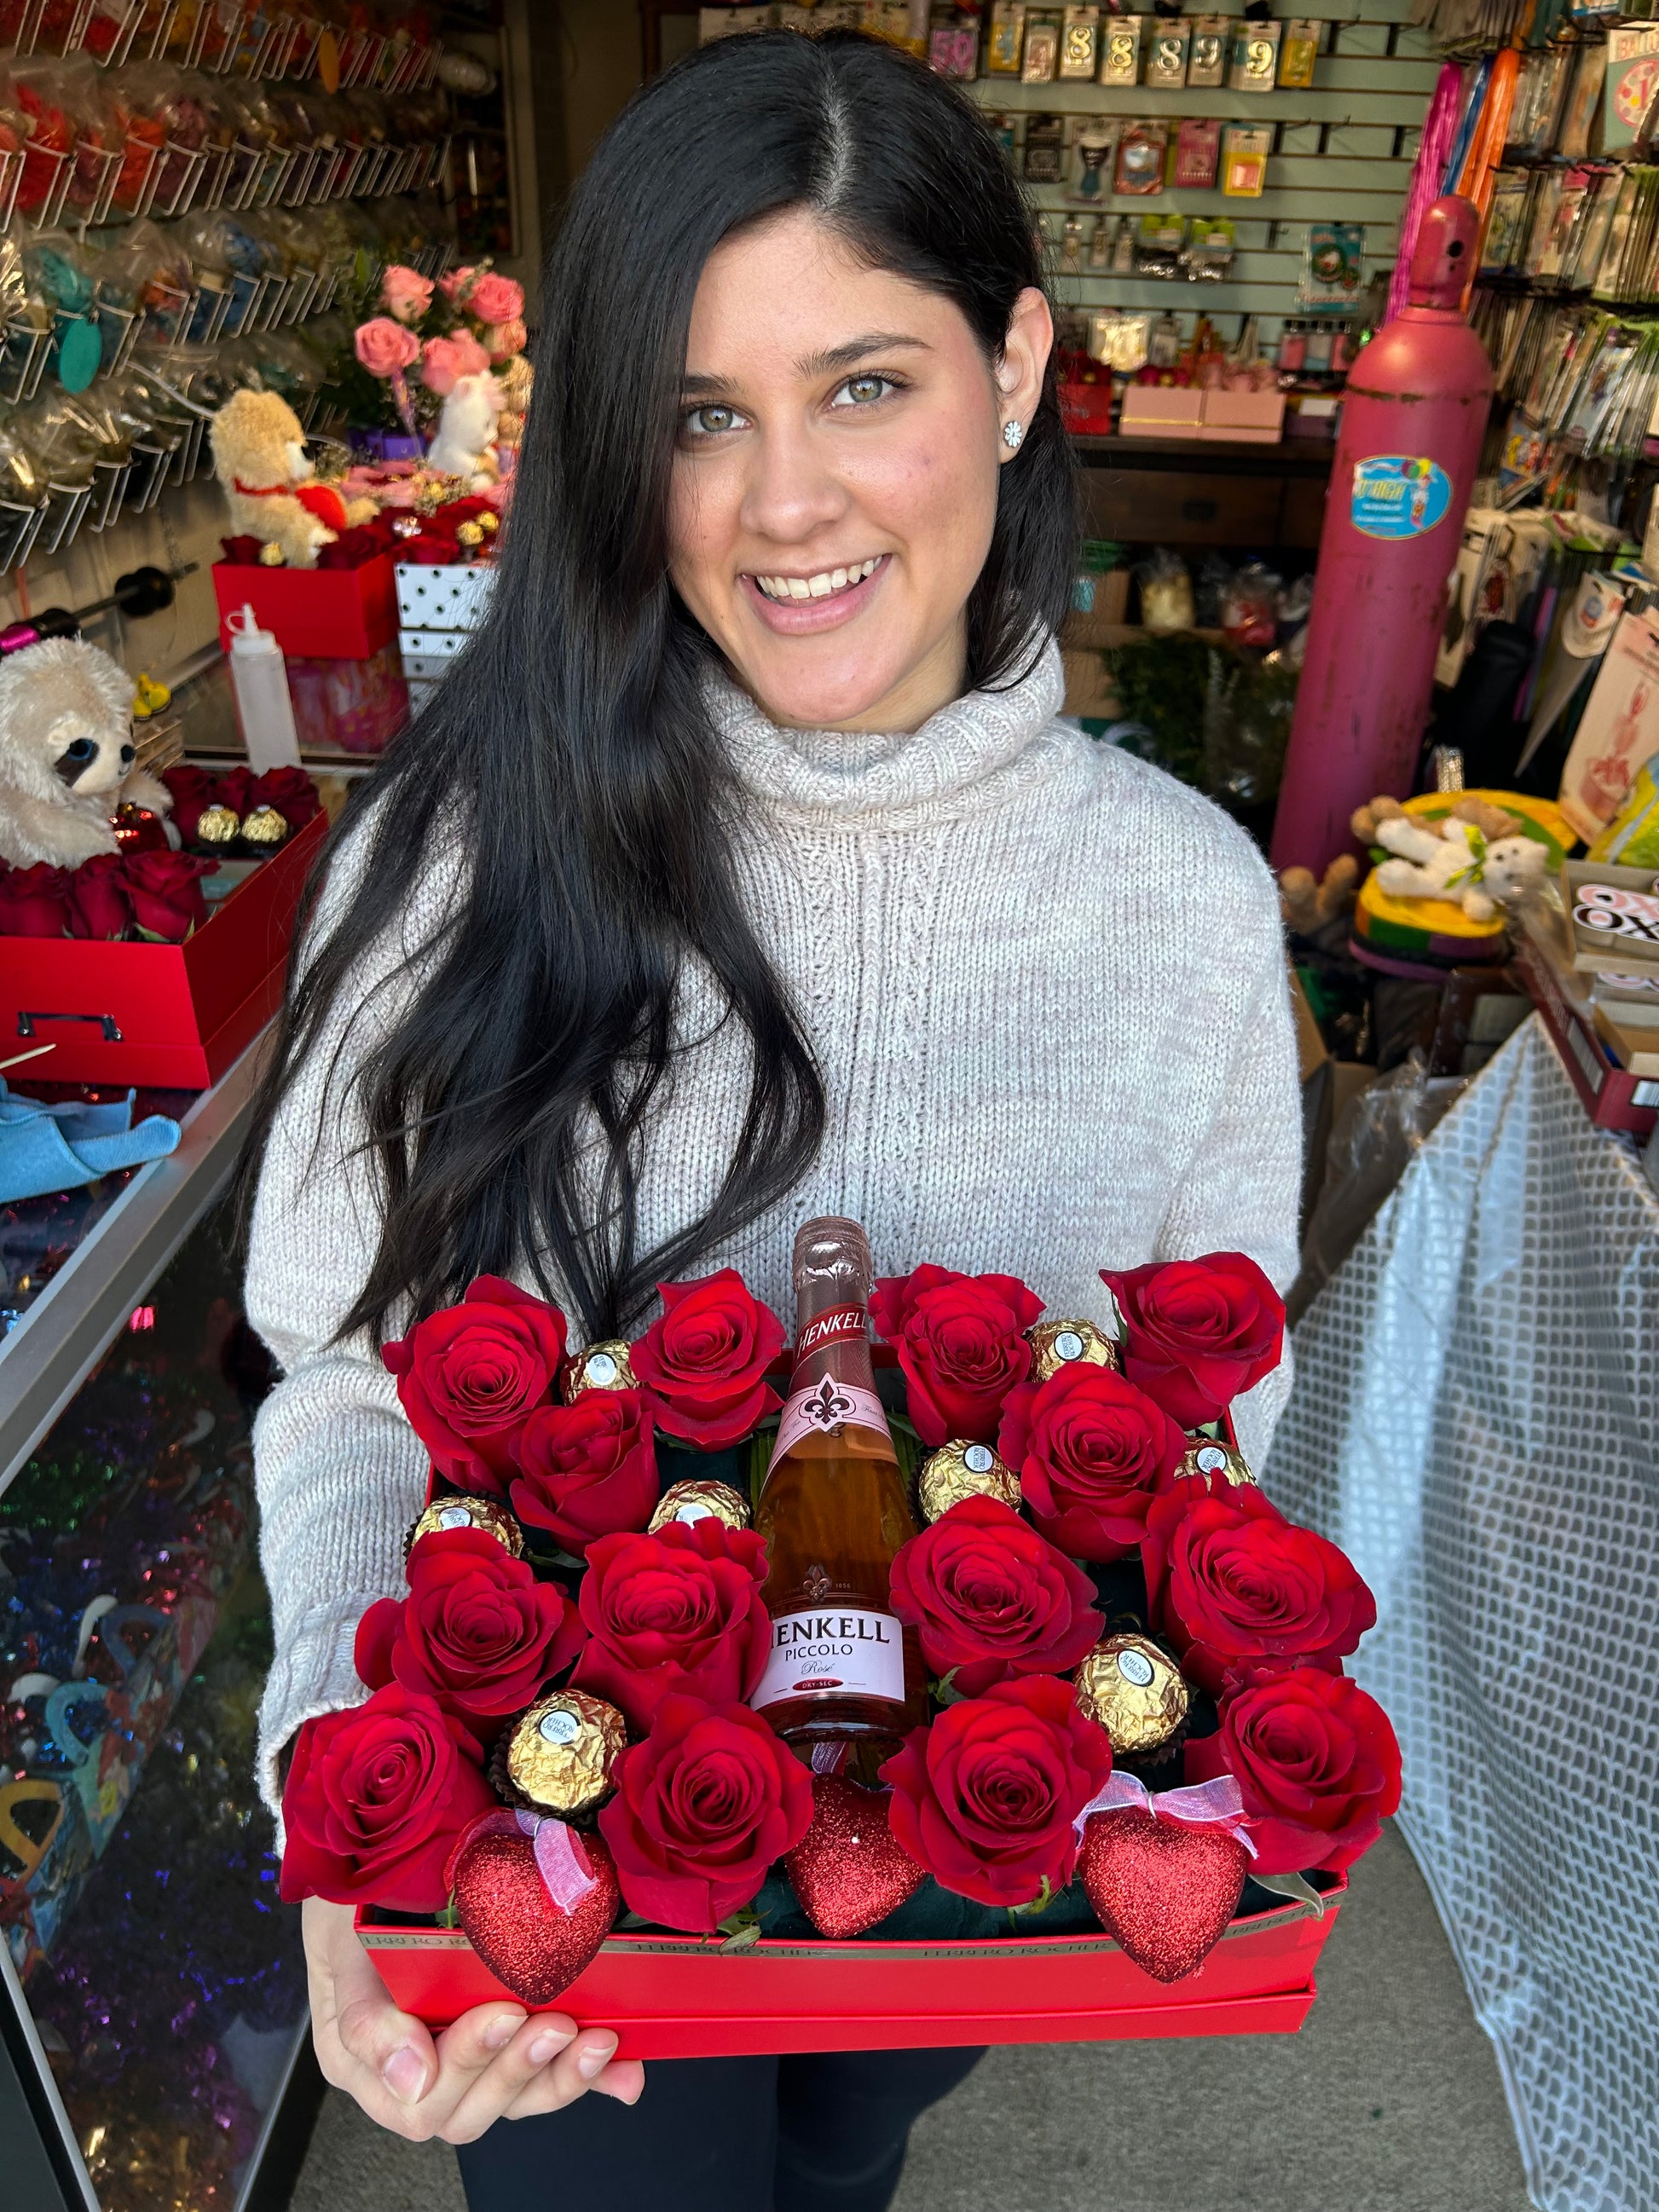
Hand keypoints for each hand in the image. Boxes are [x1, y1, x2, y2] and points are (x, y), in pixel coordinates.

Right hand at [302, 1896, 643, 2141]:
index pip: (421, 2101)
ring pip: (515, 2097)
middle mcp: (416, 2067)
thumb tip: (412, 2080)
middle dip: (518, 2068)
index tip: (505, 2014)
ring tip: (597, 2040)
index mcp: (364, 2058)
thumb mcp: (339, 1938)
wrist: (374, 1842)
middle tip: (557, 2021)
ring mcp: (466, 2052)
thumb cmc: (350, 1891)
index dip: (468, 2065)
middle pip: (470, 2108)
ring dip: (560, 2075)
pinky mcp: (508, 2036)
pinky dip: (592, 2075)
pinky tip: (626, 2070)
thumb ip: (364, 2013)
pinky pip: (547, 2072)